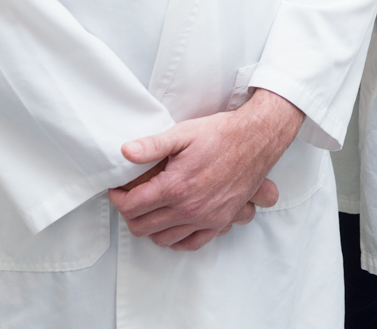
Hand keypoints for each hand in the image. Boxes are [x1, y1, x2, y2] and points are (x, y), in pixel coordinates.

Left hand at [111, 89, 304, 249]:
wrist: (258, 138)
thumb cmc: (221, 133)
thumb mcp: (184, 132)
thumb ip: (152, 145)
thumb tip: (125, 152)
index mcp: (176, 186)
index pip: (132, 206)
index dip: (118, 199)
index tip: (118, 190)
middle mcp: (189, 208)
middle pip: (142, 227)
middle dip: (129, 214)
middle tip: (130, 199)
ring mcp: (206, 218)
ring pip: (162, 239)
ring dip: (149, 228)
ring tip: (149, 211)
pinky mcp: (219, 221)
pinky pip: (190, 243)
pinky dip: (176, 240)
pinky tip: (172, 227)